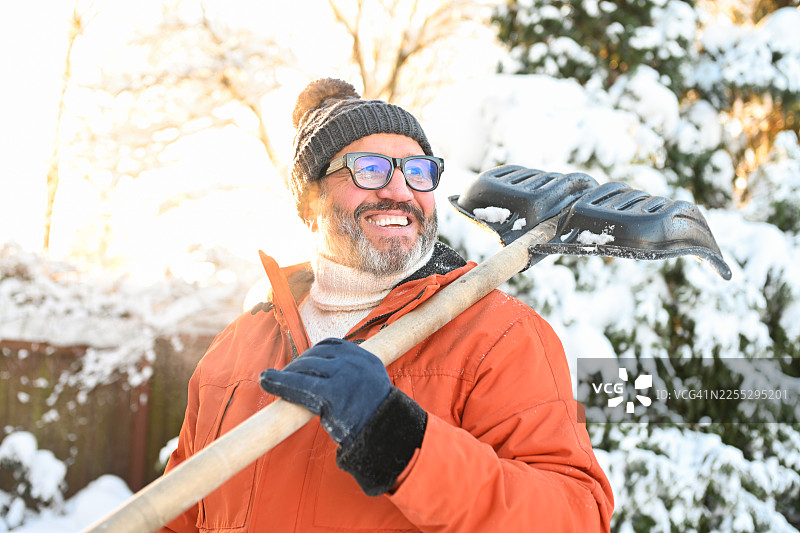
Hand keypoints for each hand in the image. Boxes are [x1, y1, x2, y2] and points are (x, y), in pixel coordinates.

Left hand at [259, 338, 390, 448]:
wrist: (385, 437)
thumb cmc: (373, 416)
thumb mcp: (370, 385)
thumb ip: (351, 373)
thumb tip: (319, 370)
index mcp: (365, 358)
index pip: (331, 345)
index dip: (311, 354)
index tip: (301, 364)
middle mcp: (354, 362)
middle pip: (315, 356)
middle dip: (297, 365)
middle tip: (285, 378)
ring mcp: (343, 376)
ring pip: (305, 368)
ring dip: (287, 373)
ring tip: (273, 381)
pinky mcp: (330, 394)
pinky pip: (298, 385)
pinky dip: (279, 382)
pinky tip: (267, 380)